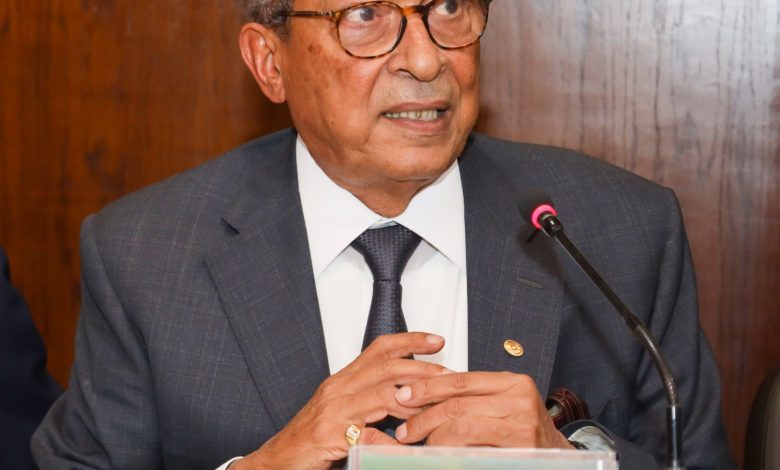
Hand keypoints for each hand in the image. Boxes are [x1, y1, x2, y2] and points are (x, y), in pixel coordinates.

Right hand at [234, 332, 450, 469]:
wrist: (277, 460)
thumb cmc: (312, 437)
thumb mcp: (343, 411)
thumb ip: (370, 401)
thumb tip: (407, 397)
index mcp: (343, 380)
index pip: (379, 348)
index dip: (410, 340)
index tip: (437, 340)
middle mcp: (338, 389)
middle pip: (386, 366)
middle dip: (421, 368)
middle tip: (447, 375)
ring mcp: (333, 411)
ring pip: (381, 393)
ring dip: (413, 399)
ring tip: (435, 405)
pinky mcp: (330, 435)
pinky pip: (368, 434)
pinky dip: (390, 440)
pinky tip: (405, 444)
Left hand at [393, 371, 572, 448]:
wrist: (559, 460)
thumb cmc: (523, 432)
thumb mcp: (502, 406)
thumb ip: (471, 398)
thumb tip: (422, 395)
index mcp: (513, 382)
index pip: (460, 380)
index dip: (428, 388)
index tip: (404, 395)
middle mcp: (520, 399)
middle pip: (458, 404)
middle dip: (424, 416)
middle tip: (405, 430)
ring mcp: (523, 424)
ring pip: (462, 427)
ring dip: (434, 437)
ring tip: (421, 444)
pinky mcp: (521, 448)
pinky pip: (474, 449)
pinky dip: (452, 452)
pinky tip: (439, 454)